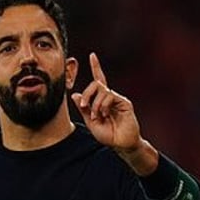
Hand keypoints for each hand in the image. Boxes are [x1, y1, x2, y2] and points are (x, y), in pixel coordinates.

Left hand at [71, 53, 157, 174]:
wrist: (122, 144)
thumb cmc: (108, 135)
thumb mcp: (91, 123)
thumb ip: (83, 109)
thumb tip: (75, 95)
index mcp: (102, 101)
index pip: (99, 80)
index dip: (96, 67)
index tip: (92, 55)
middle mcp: (110, 97)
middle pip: (96, 84)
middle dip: (86, 94)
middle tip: (83, 106)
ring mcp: (118, 99)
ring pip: (101, 90)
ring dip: (94, 104)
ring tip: (95, 116)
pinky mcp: (124, 102)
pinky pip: (109, 96)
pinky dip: (103, 106)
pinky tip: (104, 115)